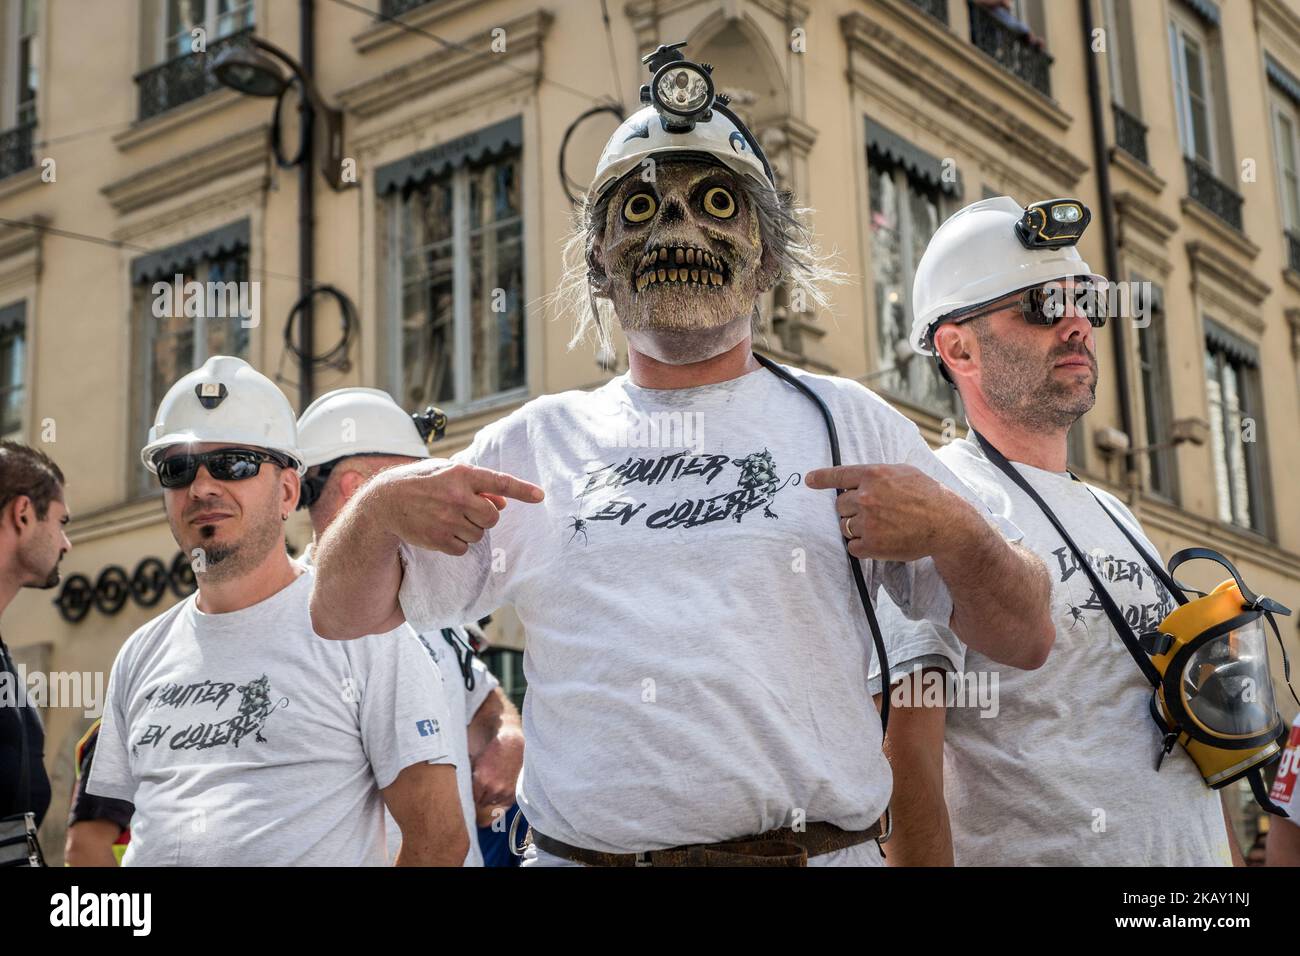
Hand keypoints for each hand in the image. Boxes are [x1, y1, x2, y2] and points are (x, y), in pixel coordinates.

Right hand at [374, 461, 543, 555]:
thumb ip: (477, 486)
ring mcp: (448, 520)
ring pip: (479, 534)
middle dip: (485, 516)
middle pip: (493, 516)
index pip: (499, 482)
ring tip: (447, 517)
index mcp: (461, 474)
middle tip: (466, 510)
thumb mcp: (447, 474)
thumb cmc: (422, 483)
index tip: (540, 496)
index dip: (522, 489)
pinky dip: (457, 543)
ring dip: (469, 529)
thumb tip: (501, 504)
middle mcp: (457, 497)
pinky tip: (441, 530)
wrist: (386, 502)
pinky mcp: (440, 540)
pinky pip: (464, 548)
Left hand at [472, 727, 523, 822]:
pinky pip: (504, 803)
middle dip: (481, 797)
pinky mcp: (513, 791)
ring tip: (492, 789)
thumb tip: (462, 788)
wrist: (511, 745)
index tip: (472, 795)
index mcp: (481, 780)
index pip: (472, 798)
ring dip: (491, 798)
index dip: (471, 796)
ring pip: (493, 803)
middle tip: (481, 791)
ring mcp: (504, 791)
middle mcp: (493, 788)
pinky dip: (501, 799)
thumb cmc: (493, 751)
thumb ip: (470, 777)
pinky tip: (500, 790)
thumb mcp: (476, 762)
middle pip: (482, 803)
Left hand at [804, 463, 970, 562]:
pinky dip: (861, 546)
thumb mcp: (904, 472)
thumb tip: (860, 477)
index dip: (821, 478)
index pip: (838, 475)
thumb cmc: (928, 496)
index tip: (809, 480)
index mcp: (873, 475)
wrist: (946, 523)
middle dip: (850, 510)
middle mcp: (866, 497)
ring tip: (880, 527)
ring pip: (844, 526)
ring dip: (857, 528)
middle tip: (872, 513)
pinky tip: (878, 542)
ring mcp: (867, 522)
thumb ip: (879, 474)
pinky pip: (852, 547)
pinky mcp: (872, 544)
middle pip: (839, 505)